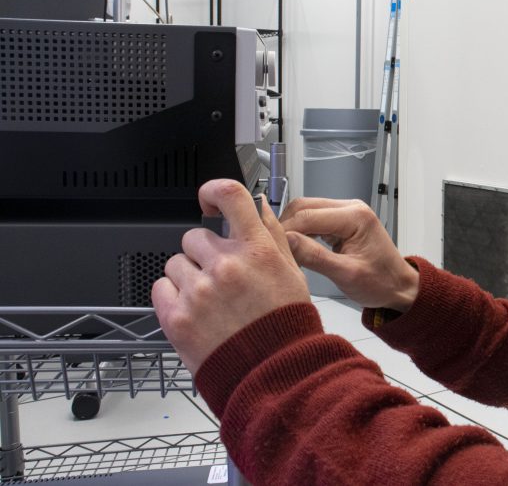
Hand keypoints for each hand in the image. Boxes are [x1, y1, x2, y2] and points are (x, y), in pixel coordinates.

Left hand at [152, 179, 312, 372]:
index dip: (213, 190)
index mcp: (257, 250)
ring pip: (175, 263)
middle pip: (194, 236)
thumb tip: (257, 207)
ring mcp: (199, 291)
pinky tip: (195, 312)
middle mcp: (226, 265)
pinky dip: (172, 298)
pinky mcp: (176, 317)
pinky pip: (160, 289)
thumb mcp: (291, 273)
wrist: (273, 373)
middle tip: (221, 277)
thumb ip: (271, 236)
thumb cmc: (285, 326)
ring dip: (188, 277)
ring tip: (210, 301)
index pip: (229, 195)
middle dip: (204, 252)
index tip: (209, 200)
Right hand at [279, 198, 418, 312]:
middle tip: (274, 247)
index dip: (285, 230)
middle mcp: (351, 208)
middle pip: (304, 206)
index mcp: (356, 217)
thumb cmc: (381, 282)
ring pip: (306, 210)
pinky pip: (314, 219)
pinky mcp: (342, 221)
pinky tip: (296, 247)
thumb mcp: (346, 274)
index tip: (271, 246)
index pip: (308, 216)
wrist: (398, 286)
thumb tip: (287, 242)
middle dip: (286, 226)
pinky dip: (302, 231)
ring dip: (292, 228)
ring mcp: (346, 213)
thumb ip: (315, 256)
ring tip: (283, 249)